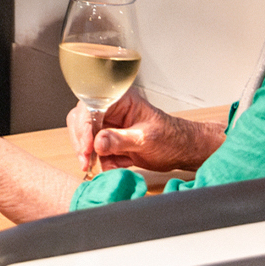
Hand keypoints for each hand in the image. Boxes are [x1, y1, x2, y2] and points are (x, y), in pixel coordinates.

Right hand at [67, 91, 222, 173]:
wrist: (182, 151)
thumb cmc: (172, 138)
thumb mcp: (146, 139)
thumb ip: (120, 140)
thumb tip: (97, 143)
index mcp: (120, 99)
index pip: (91, 108)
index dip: (85, 127)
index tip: (87, 147)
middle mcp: (111, 110)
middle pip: (82, 121)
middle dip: (83, 142)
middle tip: (86, 160)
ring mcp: (109, 126)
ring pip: (85, 138)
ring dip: (91, 155)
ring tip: (106, 166)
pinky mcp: (110, 141)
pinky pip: (96, 152)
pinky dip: (103, 162)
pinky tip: (119, 165)